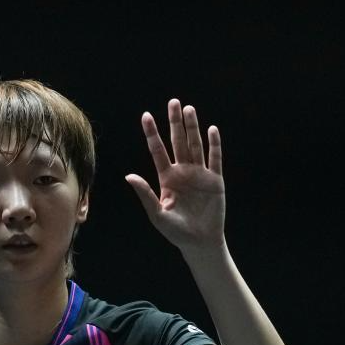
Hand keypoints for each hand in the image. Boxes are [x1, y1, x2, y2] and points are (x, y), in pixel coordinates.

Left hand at [125, 99, 224, 255]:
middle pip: (178, 142)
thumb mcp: (157, 214)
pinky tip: (212, 130)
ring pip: (195, 145)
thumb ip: (145, 193)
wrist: (199, 242)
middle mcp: (183, 172)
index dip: (152, 134)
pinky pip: (215, 159)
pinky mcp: (215, 180)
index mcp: (167, 178)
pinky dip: (214, 145)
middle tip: (173, 102)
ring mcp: (200, 174)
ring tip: (188, 109)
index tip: (146, 116)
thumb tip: (129, 176)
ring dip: (193, 128)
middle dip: (175, 123)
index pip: (158, 151)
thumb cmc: (176, 231)